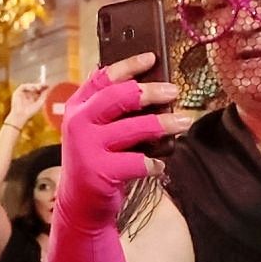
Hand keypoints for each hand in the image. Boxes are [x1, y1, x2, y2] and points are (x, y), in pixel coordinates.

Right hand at [6, 82, 49, 127]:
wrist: (21, 115)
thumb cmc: (30, 112)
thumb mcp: (40, 103)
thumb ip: (44, 96)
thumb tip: (48, 88)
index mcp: (33, 98)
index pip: (38, 91)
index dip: (43, 88)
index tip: (47, 86)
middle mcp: (27, 95)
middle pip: (34, 87)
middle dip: (39, 86)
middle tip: (44, 85)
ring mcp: (22, 93)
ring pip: (29, 86)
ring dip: (34, 85)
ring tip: (39, 88)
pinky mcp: (17, 92)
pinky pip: (23, 86)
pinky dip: (28, 86)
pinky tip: (33, 89)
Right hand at [57, 53, 187, 233]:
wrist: (79, 204)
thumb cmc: (97, 159)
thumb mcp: (97, 130)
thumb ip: (114, 110)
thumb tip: (154, 87)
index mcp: (77, 107)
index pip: (102, 78)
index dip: (128, 65)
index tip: (152, 57)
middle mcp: (78, 123)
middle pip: (117, 97)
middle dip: (149, 92)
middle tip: (174, 91)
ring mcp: (86, 148)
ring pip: (132, 129)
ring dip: (161, 125)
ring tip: (183, 122)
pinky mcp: (98, 172)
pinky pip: (135, 162)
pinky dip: (152, 163)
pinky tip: (159, 164)